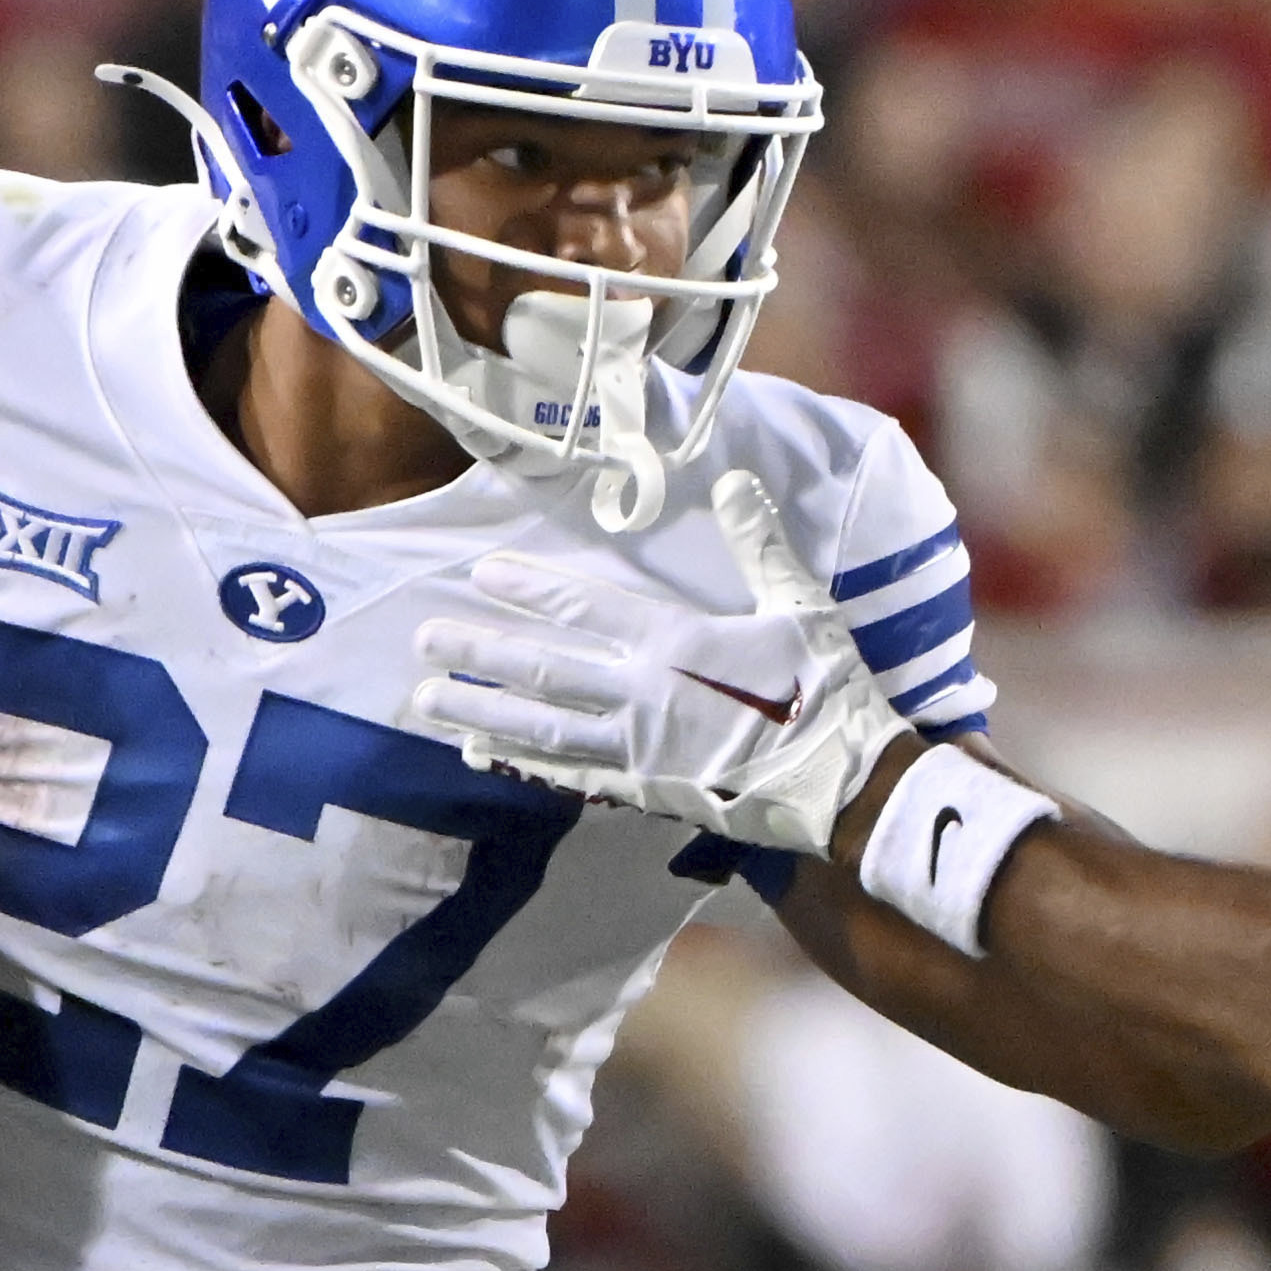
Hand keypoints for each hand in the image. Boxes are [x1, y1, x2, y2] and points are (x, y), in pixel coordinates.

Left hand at [409, 471, 916, 857]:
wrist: (848, 787)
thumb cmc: (830, 693)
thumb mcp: (804, 609)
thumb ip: (762, 545)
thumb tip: (735, 479)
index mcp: (678, 643)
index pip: (587, 608)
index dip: (531, 589)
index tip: (482, 575)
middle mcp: (644, 695)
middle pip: (544, 670)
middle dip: (479, 653)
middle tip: (422, 642)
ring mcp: (639, 749)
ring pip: (542, 727)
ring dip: (482, 711)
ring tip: (428, 702)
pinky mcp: (647, 792)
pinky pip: (569, 776)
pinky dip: (521, 763)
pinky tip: (482, 754)